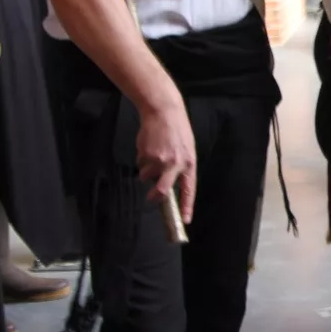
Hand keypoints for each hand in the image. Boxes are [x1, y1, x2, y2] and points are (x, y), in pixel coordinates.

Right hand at [136, 96, 197, 222]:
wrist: (163, 111)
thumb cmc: (177, 131)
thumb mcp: (187, 149)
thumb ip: (181, 166)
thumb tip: (171, 185)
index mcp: (189, 163)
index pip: (189, 190)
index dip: (186, 206)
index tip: (185, 220)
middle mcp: (175, 164)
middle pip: (162, 190)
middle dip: (155, 197)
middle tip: (152, 198)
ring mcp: (159, 160)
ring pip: (147, 176)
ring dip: (146, 170)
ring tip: (152, 155)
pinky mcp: (146, 154)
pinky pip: (141, 163)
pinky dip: (142, 159)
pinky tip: (149, 146)